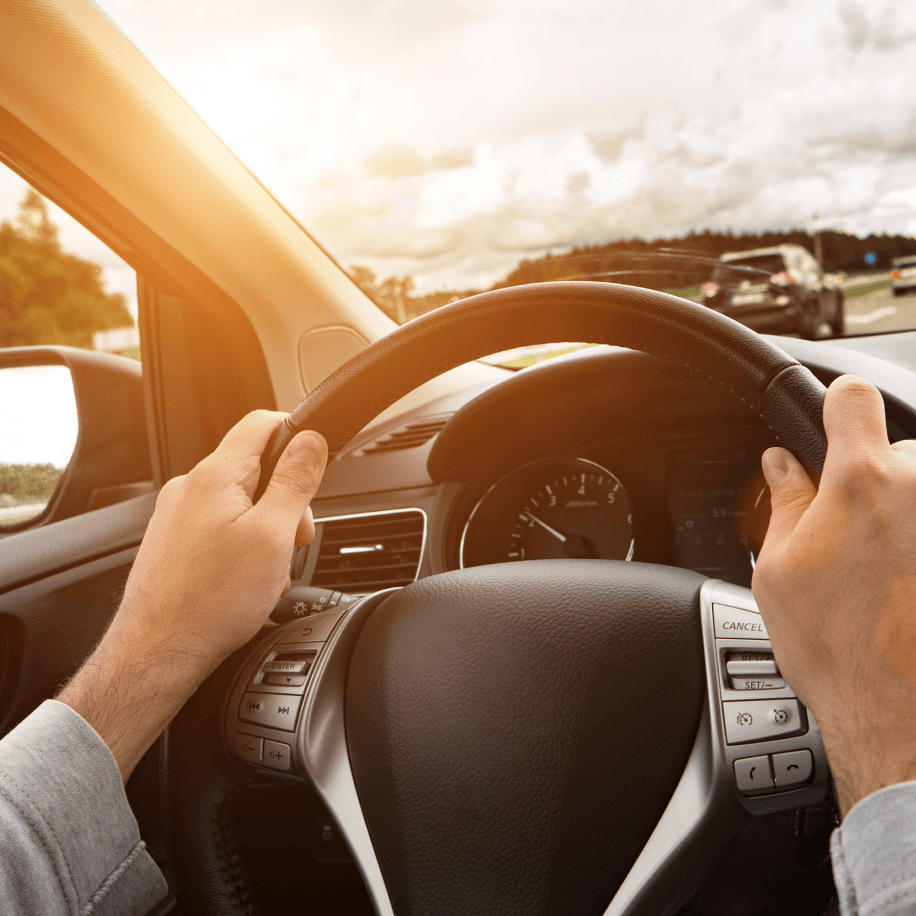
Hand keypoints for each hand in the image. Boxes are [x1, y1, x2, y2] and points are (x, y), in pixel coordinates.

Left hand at [59, 411, 327, 780]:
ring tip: (267, 572)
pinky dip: (243, 548)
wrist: (159, 653)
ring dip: (266, 531)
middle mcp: (189, 489)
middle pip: (256, 469)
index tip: (314, 466)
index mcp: (215, 476)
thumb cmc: (211, 602)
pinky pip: (221, 530)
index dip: (296, 435)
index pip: (262, 424)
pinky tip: (247, 583)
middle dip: (286, 501)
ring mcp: (177, 517)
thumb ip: (295, 482)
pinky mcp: (173, 544)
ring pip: (240, 504)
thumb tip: (310, 439)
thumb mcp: (273, 535)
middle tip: (294, 540)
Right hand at [753, 376, 915, 815]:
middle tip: (852, 541)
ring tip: (888, 580)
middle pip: (896, 453)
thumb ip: (783, 504)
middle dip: (872, 484)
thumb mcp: (779, 573)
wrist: (903, 722)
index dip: (835, 409)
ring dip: (903, 520)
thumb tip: (782, 467)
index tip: (831, 423)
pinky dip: (911, 551)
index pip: (853, 398)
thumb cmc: (841, 654)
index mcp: (863, 483)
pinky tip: (903, 591)